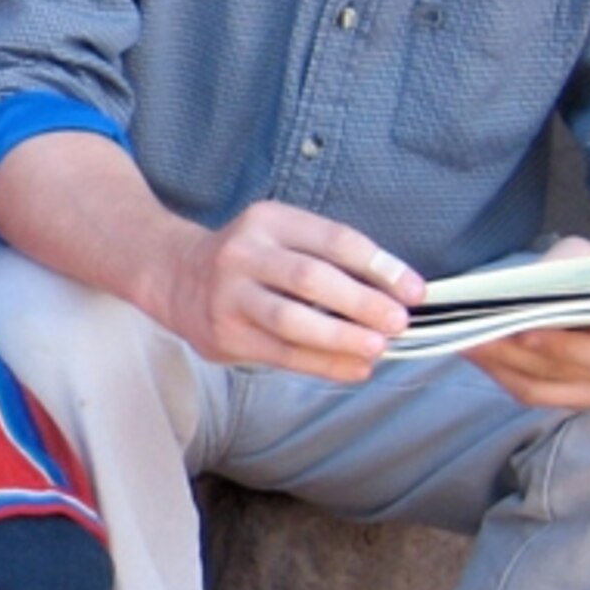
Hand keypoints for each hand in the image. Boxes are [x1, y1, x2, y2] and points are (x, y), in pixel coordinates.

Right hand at [150, 199, 421, 381]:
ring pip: (292, 320)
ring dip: (342, 337)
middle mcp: (245, 253)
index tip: (415, 291)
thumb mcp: (282, 237)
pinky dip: (323, 364)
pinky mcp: (224, 334)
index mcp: (269, 220)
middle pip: (312, 279)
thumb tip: (396, 296)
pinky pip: (281, 353)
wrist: (175, 276)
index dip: (380, 266)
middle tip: (399, 323)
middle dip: (362, 303)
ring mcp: (230, 296)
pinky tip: (354, 368)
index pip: (335, 240)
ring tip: (377, 348)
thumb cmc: (251, 260)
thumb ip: (329, 259)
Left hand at [462, 235, 589, 408]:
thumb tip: (522, 285)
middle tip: (471, 334)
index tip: (519, 331)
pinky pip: (531, 392)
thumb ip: (562, 267)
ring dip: (496, 366)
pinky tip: (476, 353)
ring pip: (537, 389)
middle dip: (511, 354)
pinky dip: (500, 373)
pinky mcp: (572, 397)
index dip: (559, 346)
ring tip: (462, 342)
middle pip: (558, 372)